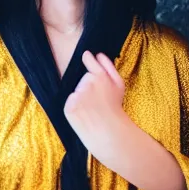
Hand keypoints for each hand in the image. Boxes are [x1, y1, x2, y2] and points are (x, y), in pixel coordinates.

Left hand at [63, 51, 127, 167]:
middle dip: (89, 86)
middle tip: (99, 101)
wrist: (110, 134)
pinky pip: (70, 102)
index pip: (89, 60)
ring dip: (82, 98)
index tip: (87, 56)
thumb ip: (109, 67)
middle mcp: (87, 83)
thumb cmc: (116, 109)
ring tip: (93, 109)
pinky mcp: (69, 107)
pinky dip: (75, 108)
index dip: (88, 59)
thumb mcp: (119, 85)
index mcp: (100, 76)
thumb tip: (98, 54)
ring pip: (77, 91)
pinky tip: (85, 114)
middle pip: (84, 78)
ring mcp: (77, 95)